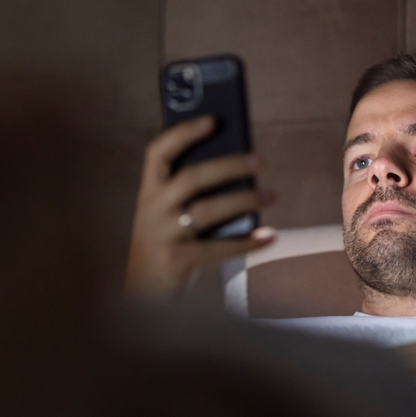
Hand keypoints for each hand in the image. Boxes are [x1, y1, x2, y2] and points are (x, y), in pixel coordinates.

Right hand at [125, 116, 275, 299]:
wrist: (143, 296)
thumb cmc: (167, 248)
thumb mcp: (170, 217)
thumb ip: (192, 196)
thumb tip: (242, 173)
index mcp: (148, 193)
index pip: (158, 152)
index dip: (184, 133)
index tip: (213, 120)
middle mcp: (151, 210)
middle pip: (192, 177)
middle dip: (229, 165)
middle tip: (260, 160)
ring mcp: (162, 235)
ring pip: (208, 210)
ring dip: (245, 199)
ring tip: (272, 195)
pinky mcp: (176, 260)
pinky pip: (218, 248)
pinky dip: (247, 242)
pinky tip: (269, 236)